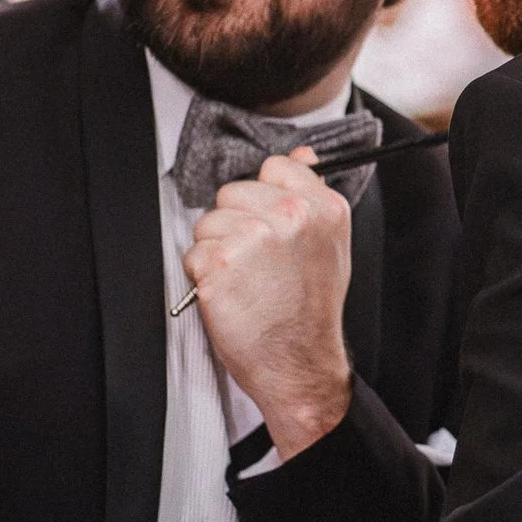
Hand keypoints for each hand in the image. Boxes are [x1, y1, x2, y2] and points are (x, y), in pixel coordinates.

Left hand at [184, 149, 352, 457]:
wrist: (298, 364)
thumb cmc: (309, 310)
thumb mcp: (328, 245)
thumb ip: (311, 197)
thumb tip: (302, 156)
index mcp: (322, 207)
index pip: (273, 168)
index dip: (264, 200)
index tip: (271, 227)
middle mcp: (290, 215)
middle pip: (232, 192)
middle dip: (235, 224)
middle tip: (257, 263)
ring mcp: (253, 237)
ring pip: (208, 223)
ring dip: (216, 252)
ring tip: (245, 281)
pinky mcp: (220, 262)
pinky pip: (193, 254)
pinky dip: (202, 277)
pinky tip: (230, 295)